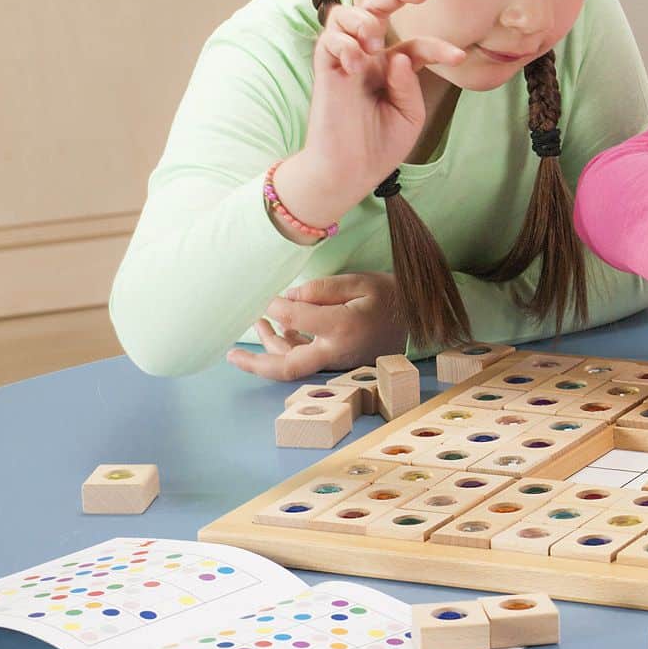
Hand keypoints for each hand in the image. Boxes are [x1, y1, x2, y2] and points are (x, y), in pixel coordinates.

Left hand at [225, 272, 406, 380]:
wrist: (417, 318)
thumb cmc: (389, 296)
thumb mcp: (359, 282)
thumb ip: (321, 289)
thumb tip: (288, 299)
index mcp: (341, 327)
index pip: (293, 319)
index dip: (274, 305)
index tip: (265, 294)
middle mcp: (335, 351)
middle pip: (287, 367)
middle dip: (255, 363)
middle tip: (230, 354)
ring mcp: (336, 361)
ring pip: (293, 365)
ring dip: (269, 349)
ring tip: (256, 326)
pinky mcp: (336, 361)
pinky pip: (305, 360)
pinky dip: (286, 349)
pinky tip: (277, 332)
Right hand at [273, 0, 468, 231]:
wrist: (351, 172)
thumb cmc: (379, 145)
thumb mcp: (409, 115)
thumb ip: (408, 84)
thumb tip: (399, 56)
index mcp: (391, 68)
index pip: (416, 44)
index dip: (439, 47)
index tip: (460, 56)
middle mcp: (368, 58)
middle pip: (375, 8)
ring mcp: (345, 62)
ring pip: (343, 15)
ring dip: (362, 17)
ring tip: (373, 39)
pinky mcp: (325, 72)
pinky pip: (327, 39)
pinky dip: (343, 43)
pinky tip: (357, 64)